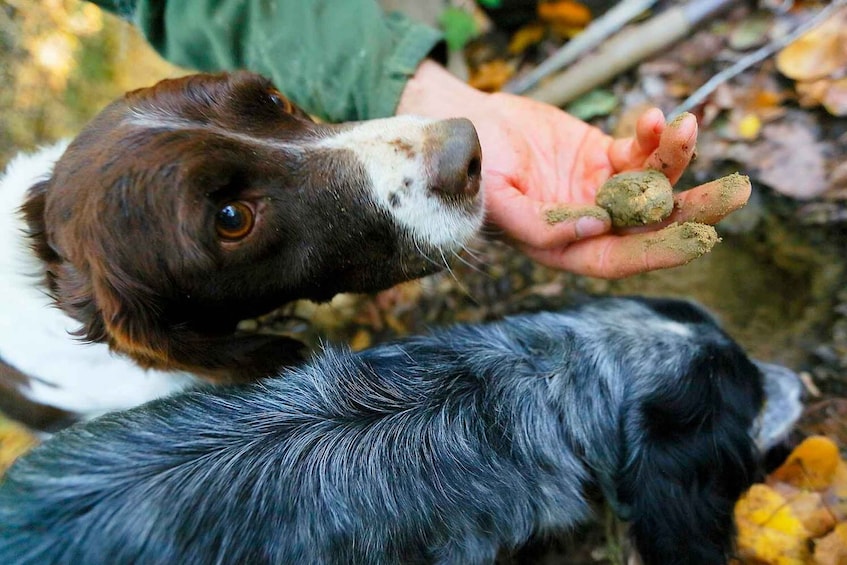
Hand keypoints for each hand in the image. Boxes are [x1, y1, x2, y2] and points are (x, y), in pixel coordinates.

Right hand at [397, 61, 750, 278]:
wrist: (463, 123)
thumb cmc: (473, 169)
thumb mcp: (496, 201)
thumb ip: (538, 225)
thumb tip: (596, 228)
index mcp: (562, 247)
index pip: (618, 257)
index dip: (657, 251)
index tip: (697, 237)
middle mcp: (587, 223)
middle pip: (650, 225)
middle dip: (692, 210)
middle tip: (734, 193)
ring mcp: (598, 188)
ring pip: (653, 183)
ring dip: (678, 159)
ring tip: (690, 126)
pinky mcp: (602, 156)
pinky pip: (638, 150)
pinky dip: (651, 135)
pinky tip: (655, 116)